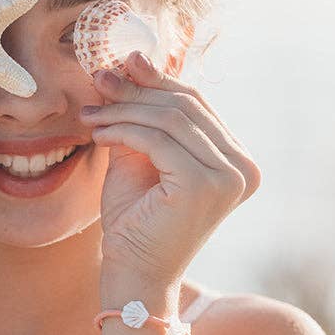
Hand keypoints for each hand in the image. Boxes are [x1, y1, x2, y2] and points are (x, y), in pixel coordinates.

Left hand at [79, 51, 261, 284]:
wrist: (133, 274)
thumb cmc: (136, 220)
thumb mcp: (141, 157)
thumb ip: (143, 116)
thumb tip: (132, 60)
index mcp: (238, 161)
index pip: (196, 105)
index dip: (156, 81)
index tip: (119, 66)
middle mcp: (244, 168)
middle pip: (185, 107)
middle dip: (136, 91)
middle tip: (98, 82)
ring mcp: (229, 178)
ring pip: (169, 120)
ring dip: (123, 111)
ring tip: (90, 114)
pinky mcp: (203, 185)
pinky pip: (156, 140)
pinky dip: (123, 131)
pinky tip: (98, 135)